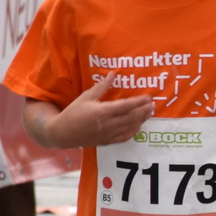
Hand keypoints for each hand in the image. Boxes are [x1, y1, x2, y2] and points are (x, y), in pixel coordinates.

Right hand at [39, 77, 155, 146]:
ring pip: (130, 128)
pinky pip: (125, 137)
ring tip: (150, 113)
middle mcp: (108, 124)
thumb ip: (101, 86)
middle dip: (144, 111)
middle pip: (132, 117)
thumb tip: (113, 74)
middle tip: (153, 104)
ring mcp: (109, 134)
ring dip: (142, 120)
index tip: (148, 97)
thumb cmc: (73, 112)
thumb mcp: (86, 97)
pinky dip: (134, 131)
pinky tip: (139, 126)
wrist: (63, 133)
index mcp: (103, 112)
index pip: (126, 106)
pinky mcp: (107, 141)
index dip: (139, 102)